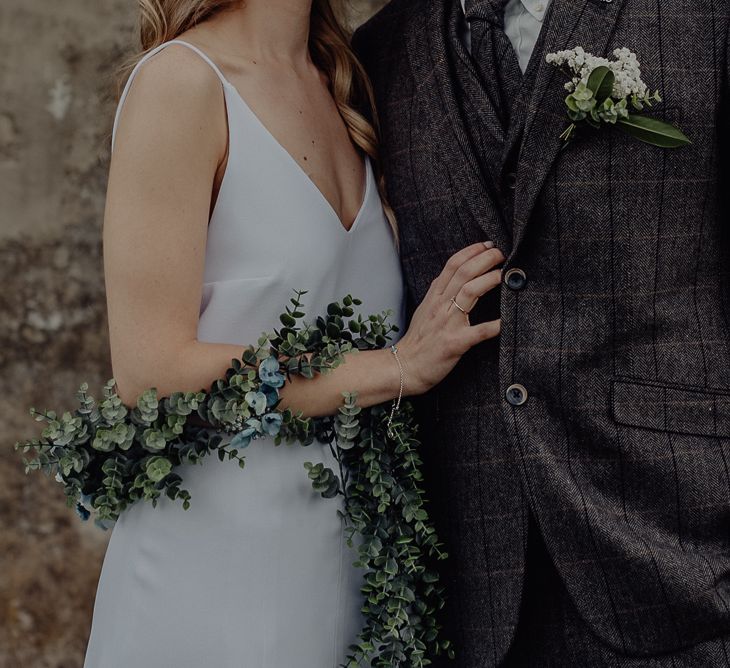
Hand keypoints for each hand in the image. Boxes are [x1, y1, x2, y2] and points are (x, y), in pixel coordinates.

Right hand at [397, 242, 503, 395]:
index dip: (471, 251)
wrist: (404, 367)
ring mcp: (447, 323)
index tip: (487, 245)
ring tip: (504, 273)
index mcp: (434, 297)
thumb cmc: (418, 341)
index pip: (452, 265)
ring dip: (489, 279)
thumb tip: (453, 277)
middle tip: (500, 253)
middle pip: (463, 273)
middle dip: (484, 259)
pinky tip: (507, 320)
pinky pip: (478, 332)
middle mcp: (440, 305)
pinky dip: (494, 325)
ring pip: (469, 292)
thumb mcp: (424, 310)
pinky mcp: (455, 343)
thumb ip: (439, 293)